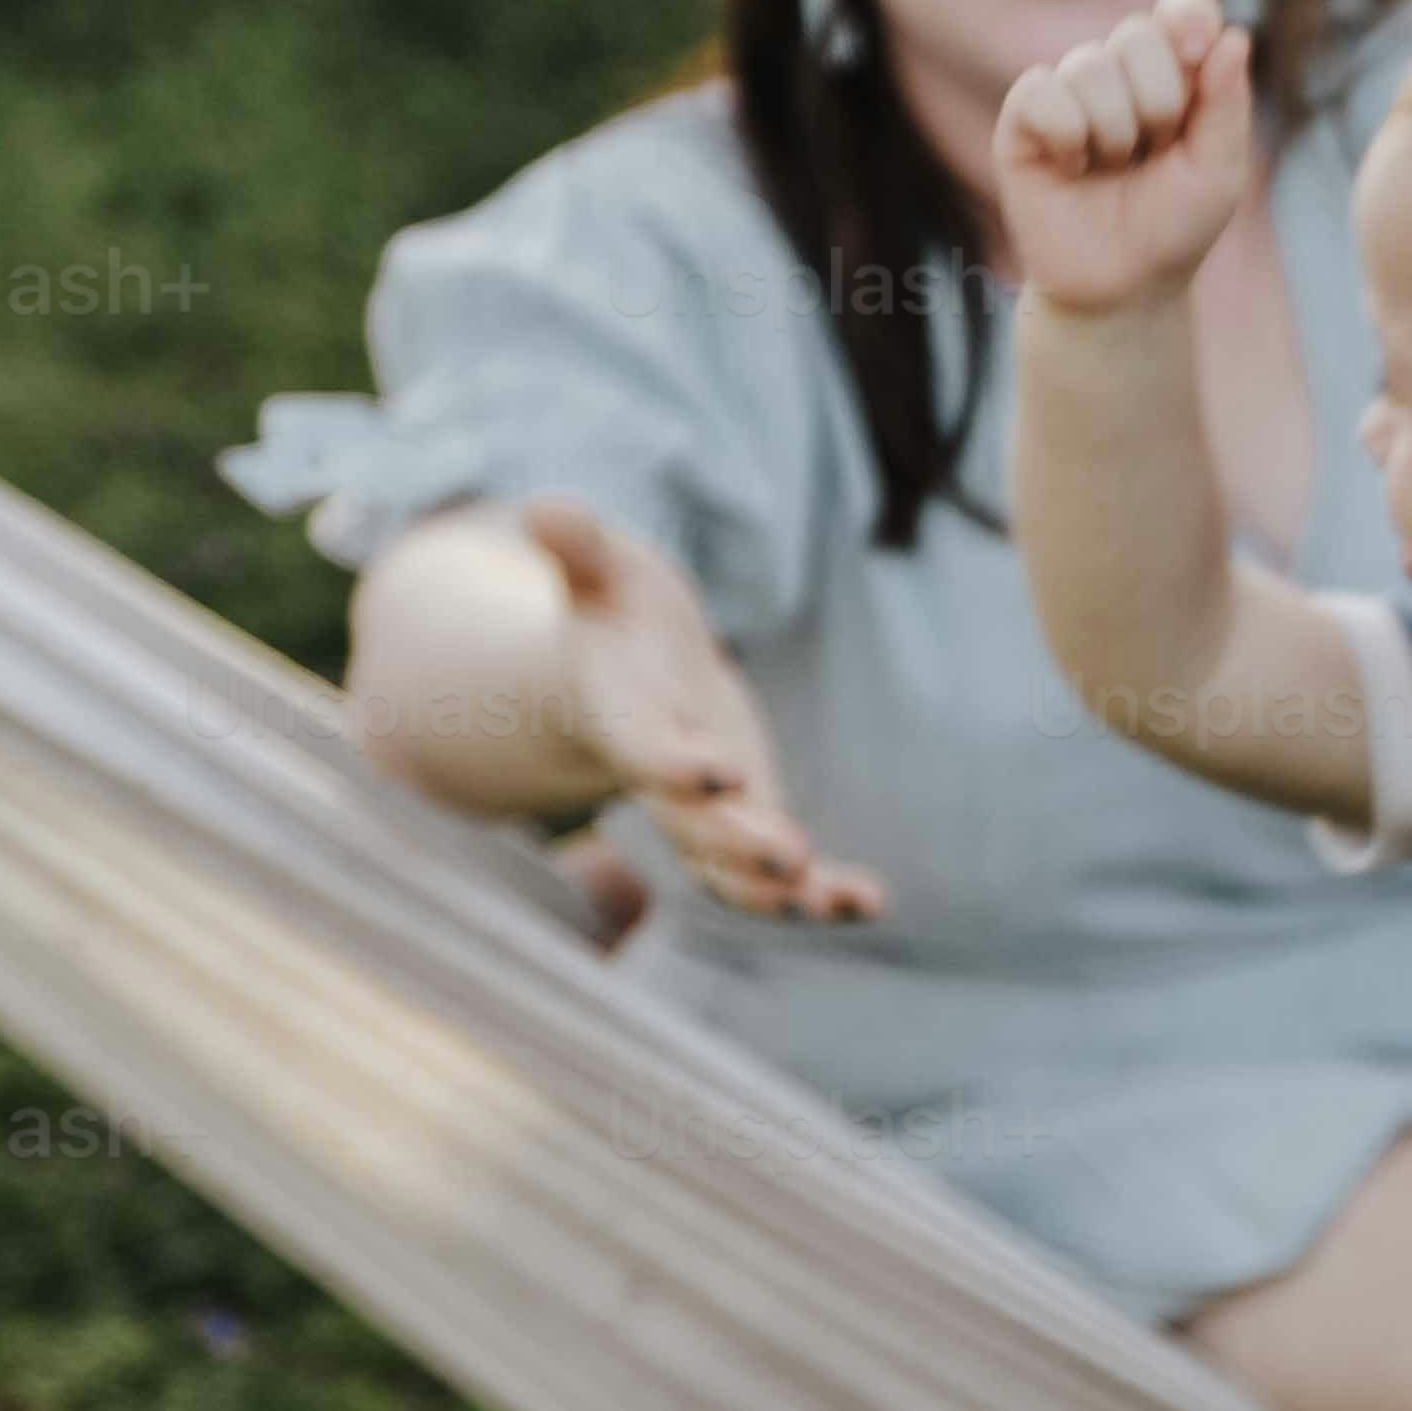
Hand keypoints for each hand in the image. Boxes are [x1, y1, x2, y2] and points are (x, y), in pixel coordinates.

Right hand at [516, 497, 884, 925]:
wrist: (630, 676)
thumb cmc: (618, 612)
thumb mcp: (602, 571)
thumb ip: (579, 548)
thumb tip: (543, 508)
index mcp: (626, 717)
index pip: (644, 747)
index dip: (674, 761)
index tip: (715, 772)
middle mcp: (663, 778)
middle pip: (693, 825)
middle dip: (737, 844)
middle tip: (789, 858)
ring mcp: (704, 811)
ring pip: (732, 870)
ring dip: (778, 892)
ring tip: (835, 900)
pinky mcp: (748, 821)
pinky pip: (779, 877)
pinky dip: (821, 895)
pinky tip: (868, 901)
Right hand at [994, 0, 1261, 314]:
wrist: (1122, 287)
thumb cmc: (1175, 227)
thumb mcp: (1219, 170)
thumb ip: (1228, 104)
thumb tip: (1234, 35)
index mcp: (1174, 72)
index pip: (1181, 7)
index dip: (1187, 15)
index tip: (1195, 51)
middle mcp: (1119, 71)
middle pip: (1138, 34)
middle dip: (1160, 102)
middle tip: (1155, 150)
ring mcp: (1068, 90)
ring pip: (1090, 65)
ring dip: (1114, 130)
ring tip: (1113, 168)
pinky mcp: (1023, 119)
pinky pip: (1041, 91)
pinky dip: (1066, 134)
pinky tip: (1071, 168)